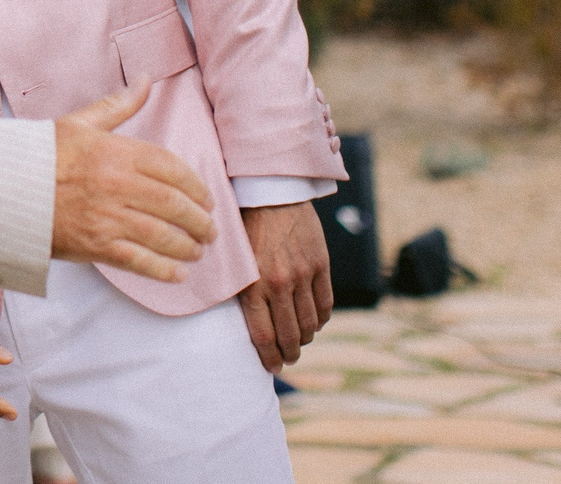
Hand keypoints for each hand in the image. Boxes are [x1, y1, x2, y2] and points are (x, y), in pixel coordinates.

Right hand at [49, 79, 214, 278]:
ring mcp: (107, 218)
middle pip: (174, 205)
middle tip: (209, 229)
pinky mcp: (95, 246)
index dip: (196, 186)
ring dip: (188, 246)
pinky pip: (140, 262)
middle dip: (199, 220)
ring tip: (198, 249)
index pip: (172, 168)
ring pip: (163, 235)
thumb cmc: (41, 155)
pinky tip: (179, 273)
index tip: (206, 198)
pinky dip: (164, 270)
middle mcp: (116, 184)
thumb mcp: (80, 123)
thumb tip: (147, 79)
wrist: (1, 190)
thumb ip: (119, 105)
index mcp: (116, 152)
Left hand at [236, 200, 332, 370]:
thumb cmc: (245, 224)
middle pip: (289, 335)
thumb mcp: (235, 259)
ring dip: (305, 339)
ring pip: (310, 323)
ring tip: (300, 343)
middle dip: (289, 353)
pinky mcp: (320, 265)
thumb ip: (242, 289)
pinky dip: (321, 319)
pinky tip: (314, 322)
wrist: (271, 191)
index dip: (269, 358)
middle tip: (288, 360)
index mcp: (253, 284)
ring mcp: (303, 275)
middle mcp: (279, 283)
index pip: (264, 336)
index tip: (272, 368)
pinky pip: (325, 304)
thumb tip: (243, 322)